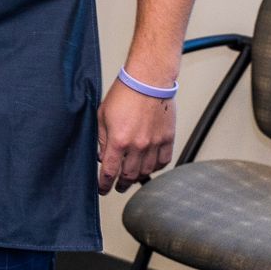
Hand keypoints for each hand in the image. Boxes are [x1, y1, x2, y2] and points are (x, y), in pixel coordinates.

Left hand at [97, 77, 174, 193]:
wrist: (148, 80)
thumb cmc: (125, 93)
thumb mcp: (102, 115)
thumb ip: (102, 139)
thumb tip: (102, 156)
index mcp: (119, 141)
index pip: (109, 172)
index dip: (104, 184)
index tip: (102, 189)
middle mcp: (138, 146)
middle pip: (129, 176)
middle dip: (121, 184)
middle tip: (118, 187)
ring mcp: (155, 143)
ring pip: (147, 171)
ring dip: (138, 177)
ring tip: (132, 178)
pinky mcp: (168, 138)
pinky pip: (164, 161)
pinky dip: (157, 167)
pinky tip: (151, 166)